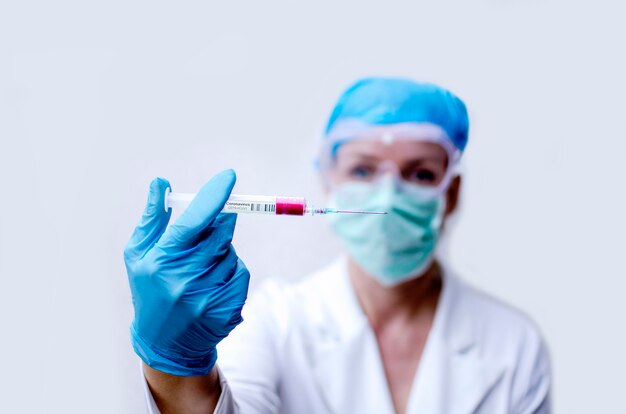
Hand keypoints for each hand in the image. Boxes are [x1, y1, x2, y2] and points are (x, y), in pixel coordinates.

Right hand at [124, 170, 249, 375]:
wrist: (164, 344)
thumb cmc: (149, 289)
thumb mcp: (138, 255)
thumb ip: (152, 219)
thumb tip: (161, 183)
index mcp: (160, 261)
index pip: (194, 221)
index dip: (214, 196)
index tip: (229, 176)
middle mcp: (184, 280)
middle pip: (220, 232)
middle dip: (218, 224)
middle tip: (207, 230)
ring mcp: (208, 297)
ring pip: (231, 252)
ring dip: (221, 251)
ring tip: (200, 269)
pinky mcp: (227, 309)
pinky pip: (240, 273)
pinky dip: (230, 271)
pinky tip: (212, 284)